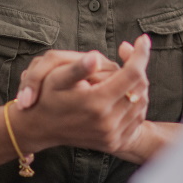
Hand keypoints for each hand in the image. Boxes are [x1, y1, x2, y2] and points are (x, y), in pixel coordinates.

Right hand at [17, 35, 151, 155]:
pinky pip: (137, 118)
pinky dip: (135, 102)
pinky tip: (123, 91)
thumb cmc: (47, 97)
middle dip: (138, 66)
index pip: (132, 74)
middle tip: (127, 54)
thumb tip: (96, 58)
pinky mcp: (114, 142)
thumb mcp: (55, 78)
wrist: (40, 128)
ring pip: (141, 102)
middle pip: (140, 87)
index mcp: (96, 103)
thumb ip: (78, 68)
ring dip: (137, 84)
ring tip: (123, 73)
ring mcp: (112, 135)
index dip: (140, 54)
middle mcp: (107, 122)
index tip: (143, 39)